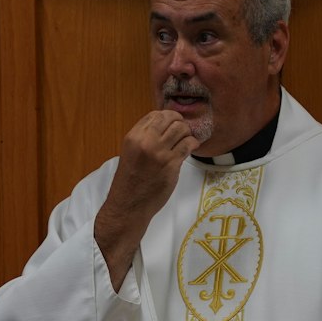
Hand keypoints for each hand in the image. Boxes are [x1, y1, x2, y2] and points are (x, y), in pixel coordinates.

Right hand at [95, 111, 198, 287]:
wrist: (129, 205)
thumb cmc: (130, 181)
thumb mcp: (131, 153)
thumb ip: (145, 138)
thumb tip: (165, 126)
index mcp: (133, 137)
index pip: (155, 115)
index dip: (167, 116)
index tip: (172, 123)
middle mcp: (146, 142)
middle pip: (170, 118)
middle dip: (180, 122)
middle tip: (183, 130)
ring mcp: (160, 153)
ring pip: (182, 129)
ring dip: (187, 133)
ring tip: (187, 140)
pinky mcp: (172, 165)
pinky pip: (188, 145)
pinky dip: (193, 144)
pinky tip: (191, 147)